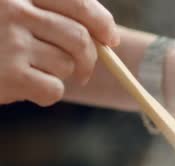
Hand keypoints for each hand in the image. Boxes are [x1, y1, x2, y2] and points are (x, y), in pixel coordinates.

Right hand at [0, 0, 118, 105]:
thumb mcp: (15, 16)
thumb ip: (50, 16)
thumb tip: (107, 37)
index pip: (77, 3)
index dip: (102, 22)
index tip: (112, 40)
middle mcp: (14, 11)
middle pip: (79, 38)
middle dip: (88, 59)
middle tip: (82, 73)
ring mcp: (12, 42)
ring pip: (67, 64)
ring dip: (59, 75)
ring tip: (32, 73)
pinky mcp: (11, 75)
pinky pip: (54, 89)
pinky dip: (46, 94)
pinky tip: (24, 88)